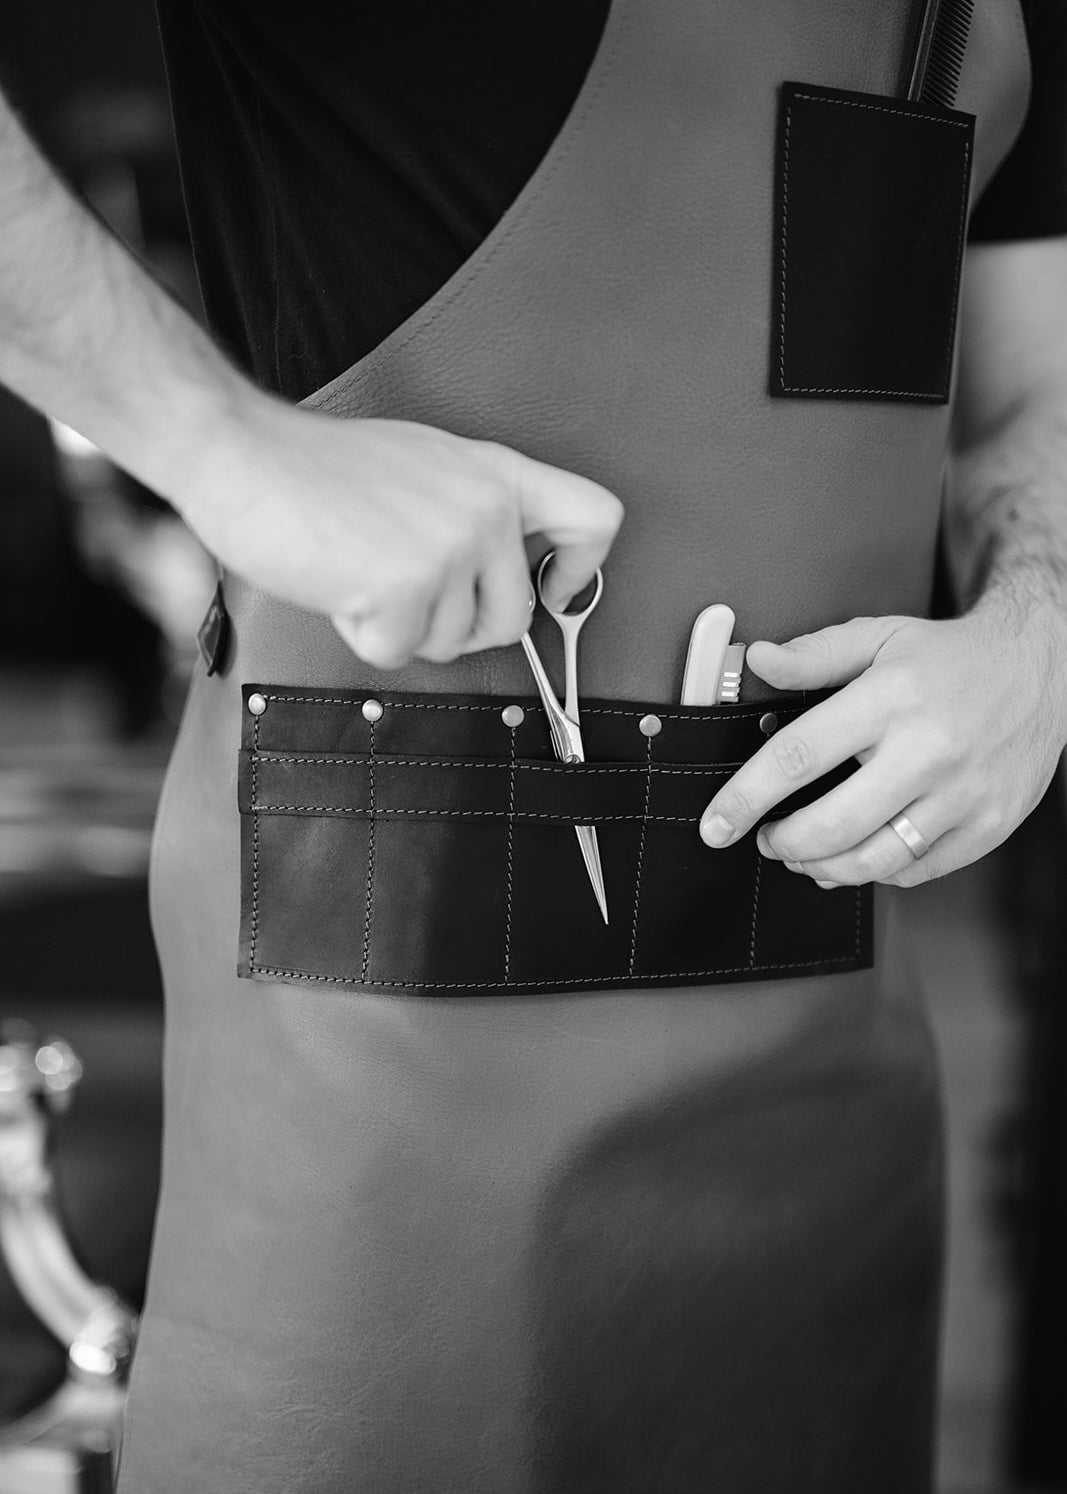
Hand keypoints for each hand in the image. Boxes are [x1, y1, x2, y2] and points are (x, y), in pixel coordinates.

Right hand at [178, 398, 621, 668]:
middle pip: (511, 619)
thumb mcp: (420, 466)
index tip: (552, 590)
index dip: (580, 571)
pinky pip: (397, 652)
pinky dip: (361, 633)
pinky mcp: (408, 584)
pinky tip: (338, 584)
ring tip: (360, 570)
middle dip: (456, 629)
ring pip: (449, 644)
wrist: (242, 453)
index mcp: (494, 474)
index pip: (593, 520)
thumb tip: (492, 576)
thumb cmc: (315, 469)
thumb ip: (469, 511)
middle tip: (406, 596)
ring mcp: (450, 545)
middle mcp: (485, 507)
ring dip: (400, 627)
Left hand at [698, 603, 1066, 886]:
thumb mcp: (880, 636)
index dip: (746, 796)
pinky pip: (916, 872)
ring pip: (873, 861)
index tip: (717, 823)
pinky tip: (857, 854)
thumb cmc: (951, 657)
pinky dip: (875, 873)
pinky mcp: (989, 825)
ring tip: (801, 854)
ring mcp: (964, 795)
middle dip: (781, 843)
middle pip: (832, 825)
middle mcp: (929, 751)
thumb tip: (757, 659)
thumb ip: (814, 654)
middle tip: (764, 838)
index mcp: (891, 698)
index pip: (799, 756)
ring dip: (822, 867)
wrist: (1042, 668)